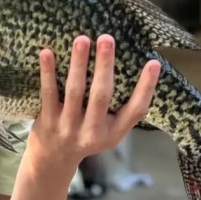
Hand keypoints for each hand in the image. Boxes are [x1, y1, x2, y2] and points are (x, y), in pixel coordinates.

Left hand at [29, 34, 160, 173]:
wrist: (52, 160)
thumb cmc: (87, 136)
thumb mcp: (110, 131)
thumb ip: (122, 109)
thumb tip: (141, 69)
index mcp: (113, 133)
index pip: (136, 110)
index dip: (146, 87)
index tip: (153, 63)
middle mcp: (92, 132)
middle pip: (101, 95)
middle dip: (105, 66)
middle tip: (107, 39)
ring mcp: (68, 127)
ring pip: (75, 91)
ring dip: (78, 64)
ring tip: (82, 39)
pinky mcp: (47, 121)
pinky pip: (48, 93)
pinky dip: (48, 72)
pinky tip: (47, 53)